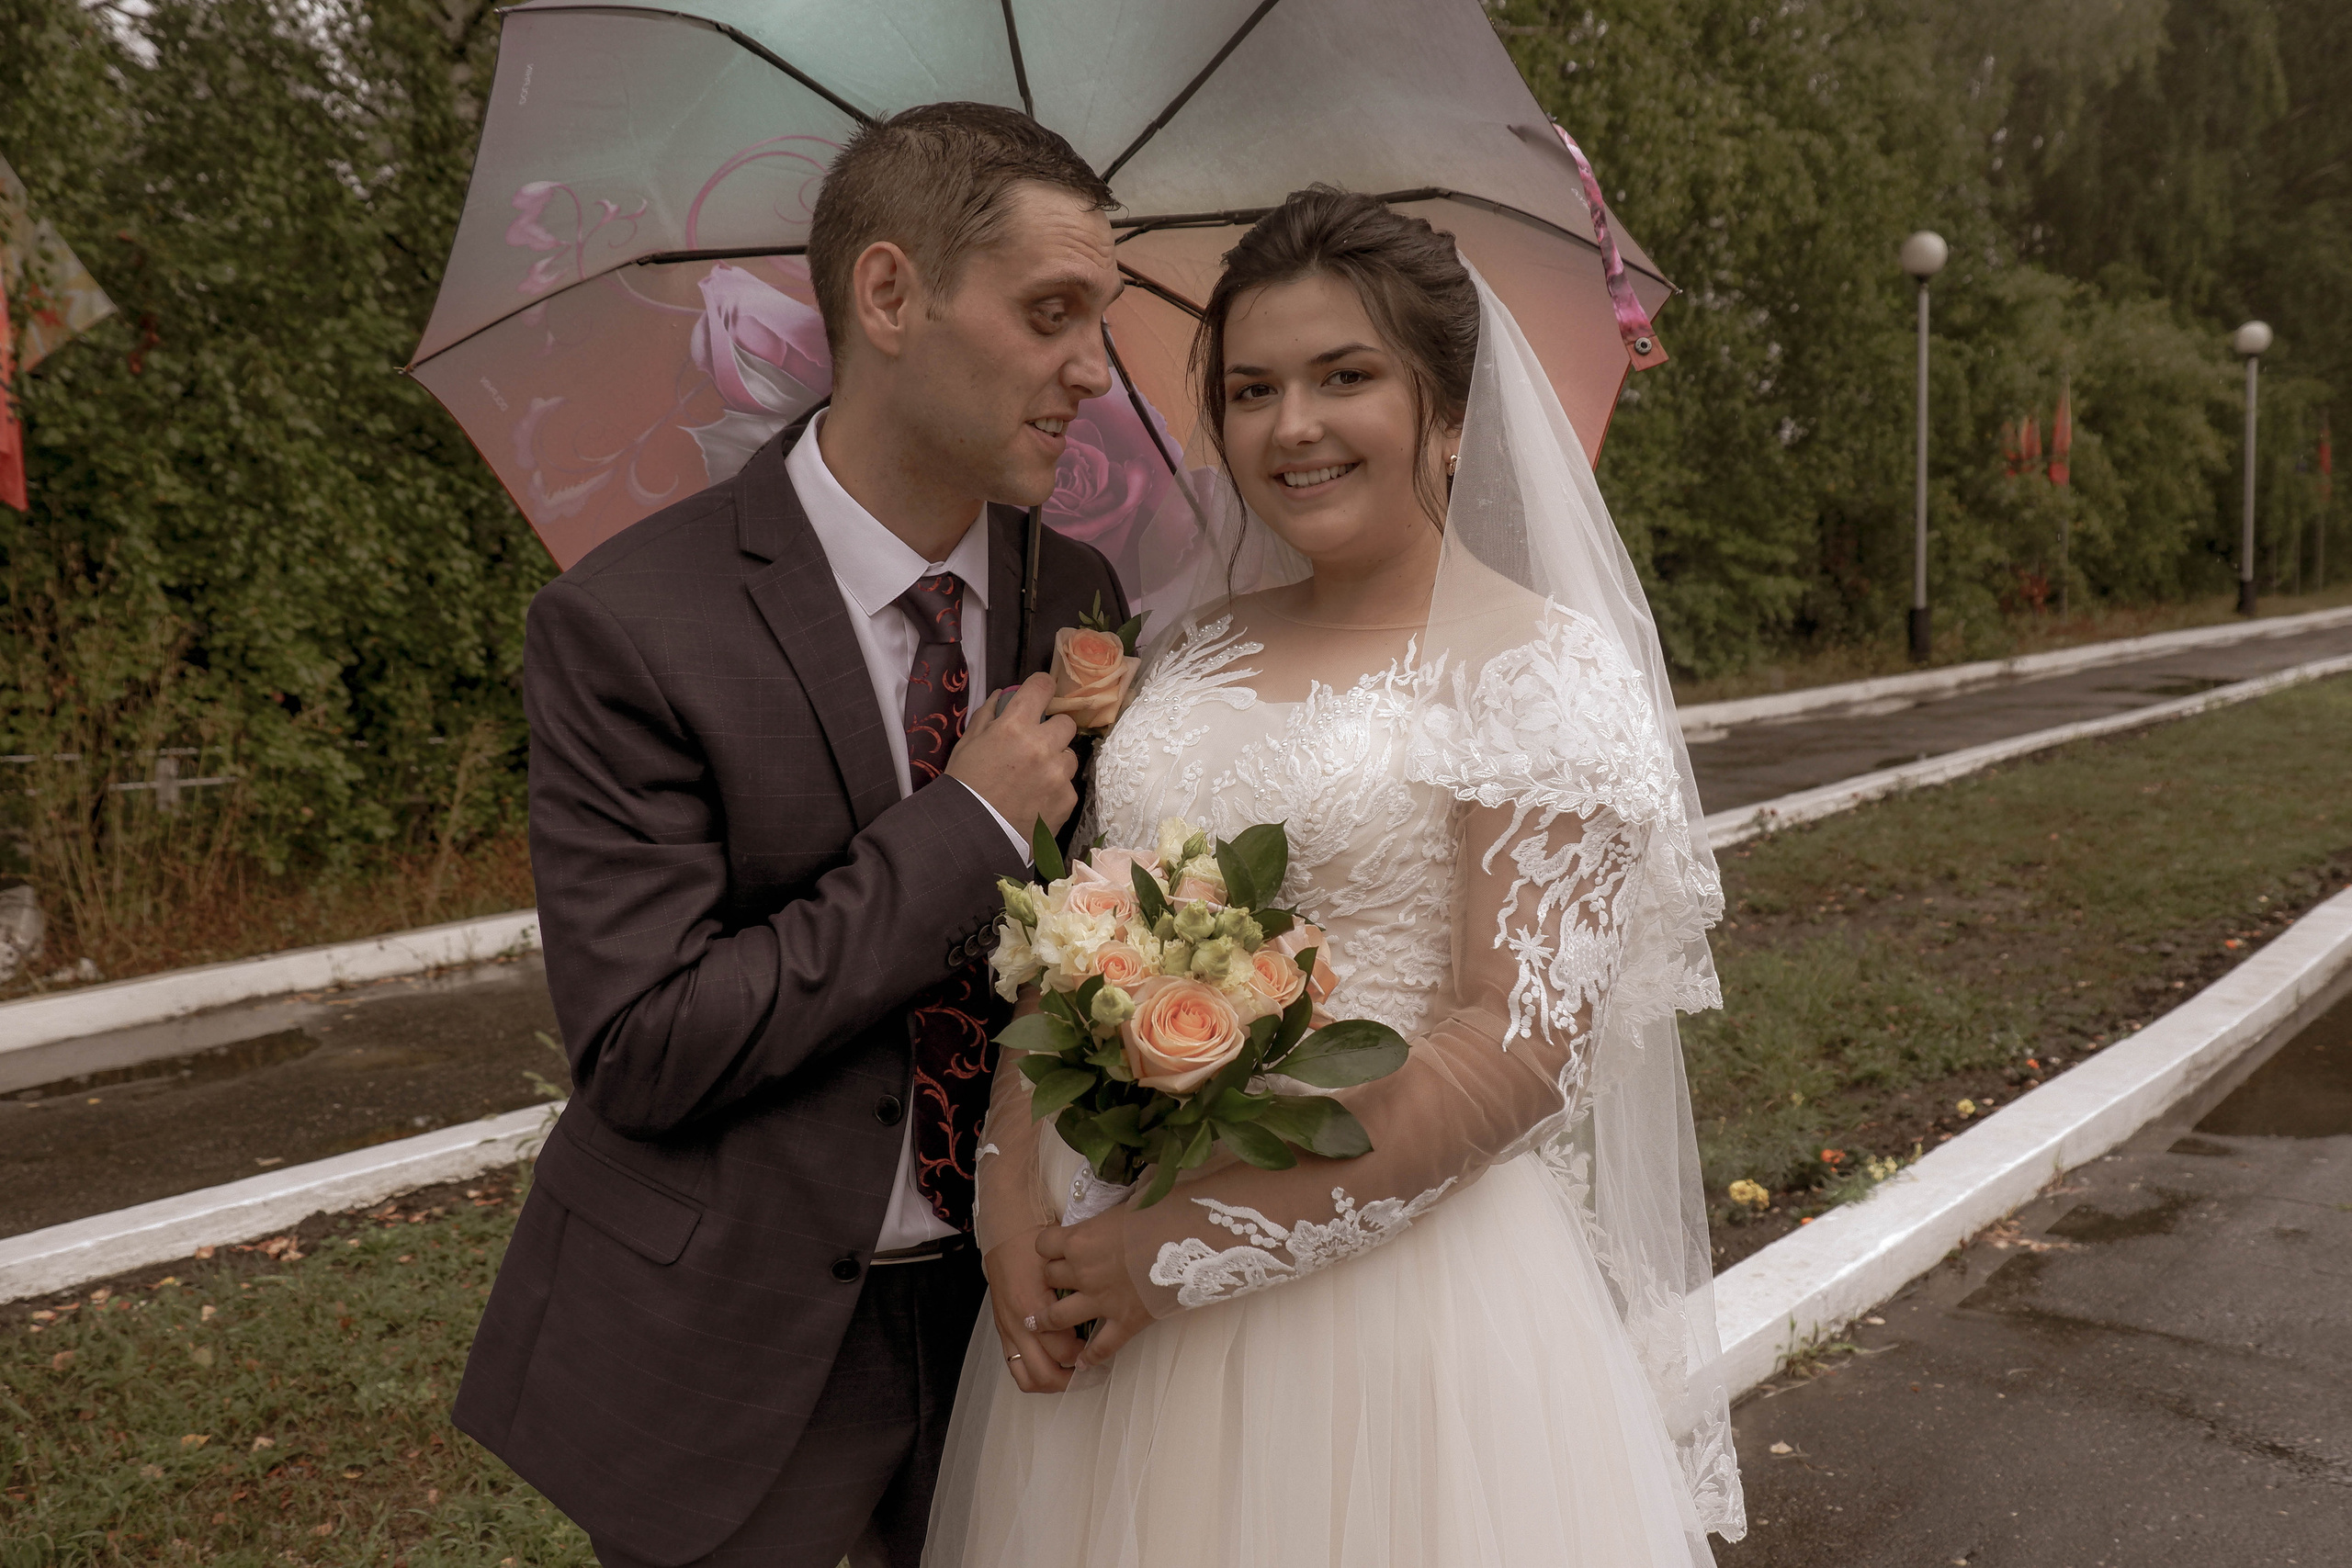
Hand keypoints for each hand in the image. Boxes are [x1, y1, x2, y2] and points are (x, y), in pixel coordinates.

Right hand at [947, 672, 1078, 836]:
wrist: (972, 836)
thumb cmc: (965, 787)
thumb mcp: (967, 746)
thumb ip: (987, 716)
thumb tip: (1003, 695)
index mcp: (1013, 726)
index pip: (1041, 687)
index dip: (1041, 687)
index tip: (1040, 693)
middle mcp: (1041, 746)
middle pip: (1066, 722)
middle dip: (1052, 731)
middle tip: (1036, 746)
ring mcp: (1057, 774)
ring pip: (1069, 756)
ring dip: (1056, 762)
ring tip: (1033, 780)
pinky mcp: (1067, 799)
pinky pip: (1067, 785)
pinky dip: (1055, 790)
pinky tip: (1035, 801)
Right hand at [984, 1227, 1084, 1393]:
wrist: (1007, 1234)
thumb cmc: (1037, 1245)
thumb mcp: (1064, 1263)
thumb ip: (1079, 1291)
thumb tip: (1103, 1313)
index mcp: (1032, 1306)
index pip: (1063, 1349)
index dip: (1085, 1354)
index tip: (1100, 1349)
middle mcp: (1018, 1324)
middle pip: (1044, 1373)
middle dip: (1069, 1380)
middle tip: (1089, 1372)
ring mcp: (1007, 1331)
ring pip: (1026, 1377)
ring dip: (1049, 1382)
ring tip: (1070, 1376)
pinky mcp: (1002, 1331)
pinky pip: (1014, 1366)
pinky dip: (1033, 1373)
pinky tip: (1052, 1364)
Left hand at [1034, 1210, 1153, 1368]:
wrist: (1191, 1237)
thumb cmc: (1160, 1213)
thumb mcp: (1121, 1209)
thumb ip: (1103, 1223)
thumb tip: (1103, 1223)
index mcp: (1079, 1240)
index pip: (1043, 1245)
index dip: (1048, 1246)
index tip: (1054, 1248)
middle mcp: (1082, 1272)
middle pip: (1049, 1278)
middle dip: (1053, 1278)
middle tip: (1060, 1280)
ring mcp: (1101, 1300)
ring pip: (1058, 1317)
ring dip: (1047, 1321)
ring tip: (1039, 1326)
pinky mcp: (1125, 1321)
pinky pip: (1101, 1346)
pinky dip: (1091, 1357)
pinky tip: (1083, 1363)